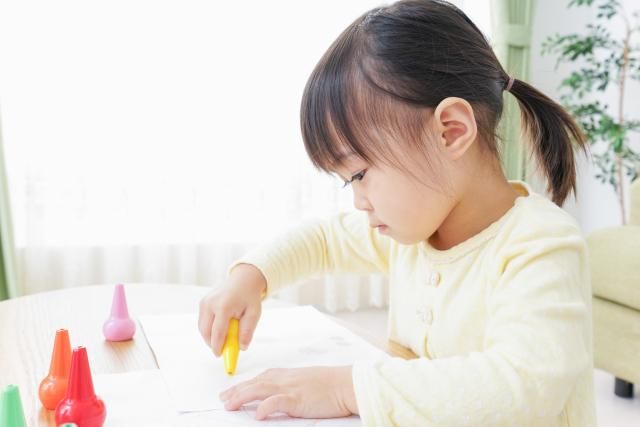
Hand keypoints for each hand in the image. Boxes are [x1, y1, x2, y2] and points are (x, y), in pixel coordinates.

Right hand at [198, 264, 266, 355]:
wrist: (243, 280)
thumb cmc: (249, 297)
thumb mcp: (254, 313)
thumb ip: (248, 330)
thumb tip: (242, 347)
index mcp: (223, 306)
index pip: (217, 332)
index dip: (217, 346)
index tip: (219, 355)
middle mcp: (210, 303)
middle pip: (206, 331)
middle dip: (212, 343)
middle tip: (223, 349)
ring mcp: (204, 302)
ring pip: (202, 328)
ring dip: (211, 336)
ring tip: (225, 336)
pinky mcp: (202, 303)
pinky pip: (203, 322)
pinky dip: (210, 329)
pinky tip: (221, 327)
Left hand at [219, 366, 357, 419]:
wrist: (346, 384)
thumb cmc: (330, 385)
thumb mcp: (305, 381)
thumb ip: (290, 386)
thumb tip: (276, 395)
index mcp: (287, 374)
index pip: (259, 378)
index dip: (243, 385)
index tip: (230, 392)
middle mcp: (285, 379)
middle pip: (255, 383)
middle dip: (236, 391)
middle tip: (223, 400)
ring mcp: (291, 388)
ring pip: (260, 390)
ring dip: (242, 397)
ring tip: (229, 406)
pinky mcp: (298, 400)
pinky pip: (278, 402)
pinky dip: (266, 407)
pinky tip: (256, 415)